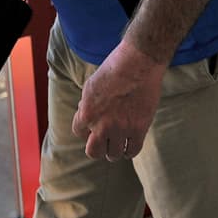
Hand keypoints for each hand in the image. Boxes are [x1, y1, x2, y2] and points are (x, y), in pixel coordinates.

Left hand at [71, 40, 166, 161]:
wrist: (138, 63)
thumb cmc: (114, 69)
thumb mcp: (91, 85)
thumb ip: (86, 104)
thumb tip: (86, 116)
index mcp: (87, 113)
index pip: (78, 132)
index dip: (86, 128)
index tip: (94, 123)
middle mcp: (102, 125)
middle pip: (93, 152)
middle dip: (97, 147)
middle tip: (104, 140)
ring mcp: (121, 129)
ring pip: (113, 154)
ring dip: (114, 149)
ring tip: (118, 141)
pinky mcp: (139, 129)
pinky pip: (132, 151)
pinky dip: (129, 150)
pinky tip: (130, 143)